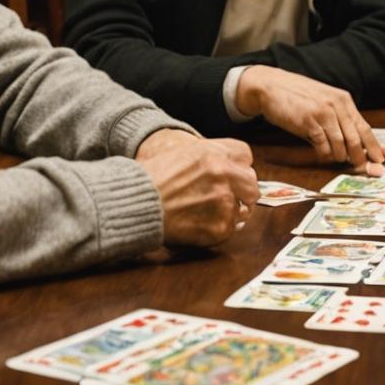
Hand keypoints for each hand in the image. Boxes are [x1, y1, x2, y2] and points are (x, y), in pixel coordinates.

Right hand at [135, 130, 257, 247]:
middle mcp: (223, 174)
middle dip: (242, 192)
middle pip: (252, 183)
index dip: (238, 166)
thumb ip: (209, 157)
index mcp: (213, 153)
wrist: (133, 205)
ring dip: (228, 213)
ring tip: (203, 214)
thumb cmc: (149, 181)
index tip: (232, 175)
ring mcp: (223, 201)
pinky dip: (216, 231)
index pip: (245, 156)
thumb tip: (232, 168)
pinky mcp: (219, 226)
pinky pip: (229, 229)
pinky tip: (198, 225)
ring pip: (242, 209)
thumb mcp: (181, 154)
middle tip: (225, 199)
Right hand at [238, 66, 384, 174]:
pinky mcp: (308, 121)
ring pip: (341, 146)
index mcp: (344, 100)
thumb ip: (340, 120)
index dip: (377, 147)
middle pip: (356, 140)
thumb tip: (358, 144)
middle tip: (362, 168)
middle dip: (361, 159)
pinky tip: (320, 152)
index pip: (365, 128)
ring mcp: (323, 113)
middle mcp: (337, 106)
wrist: (272, 86)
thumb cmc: (299, 98)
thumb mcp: (325, 103)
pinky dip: (324, 154)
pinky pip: (323, 146)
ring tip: (333, 156)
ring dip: (339, 157)